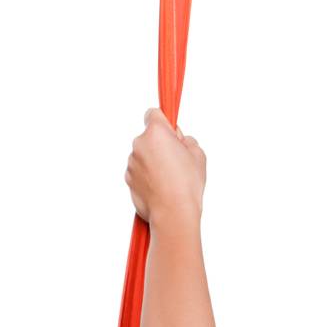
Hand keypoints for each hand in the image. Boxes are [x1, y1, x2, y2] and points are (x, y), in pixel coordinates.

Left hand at [125, 107, 205, 226]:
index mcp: (156, 132)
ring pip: (143, 155)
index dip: (163, 122)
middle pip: (148, 137)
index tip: (170, 131)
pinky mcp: (128, 179)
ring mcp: (131, 163)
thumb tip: (179, 141)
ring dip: (153, 162)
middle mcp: (139, 144)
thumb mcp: (197, 154)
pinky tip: (161, 187)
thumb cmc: (186, 184)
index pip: (153, 113)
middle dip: (160, 144)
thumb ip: (186, 140)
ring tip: (169, 178)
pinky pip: (139, 171)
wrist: (172, 213)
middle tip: (176, 160)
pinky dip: (147, 176)